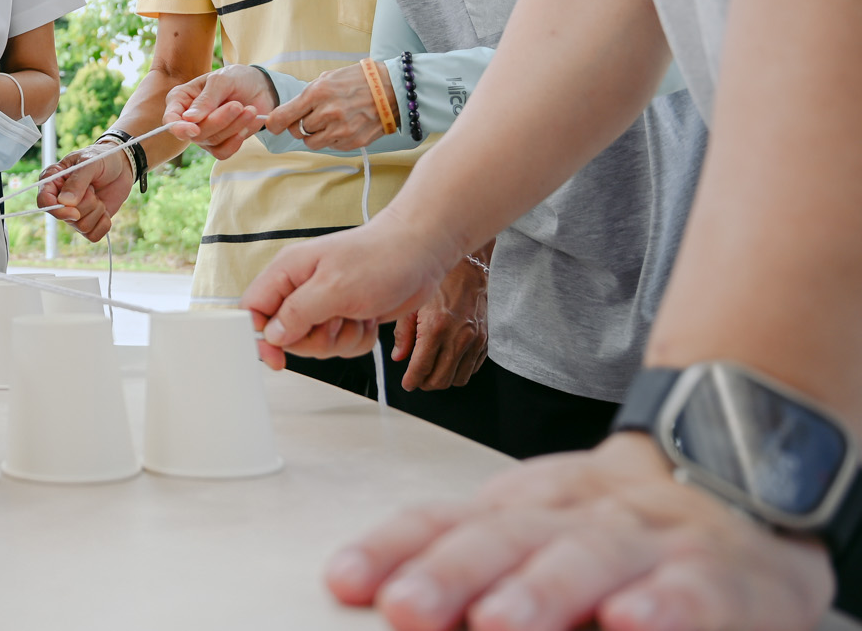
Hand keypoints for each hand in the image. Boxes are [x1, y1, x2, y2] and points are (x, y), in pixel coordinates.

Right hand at [36, 140, 135, 242]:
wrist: (122, 165)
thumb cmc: (102, 158)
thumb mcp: (90, 162)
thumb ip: (77, 181)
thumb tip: (65, 203)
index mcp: (53, 180)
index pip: (44, 202)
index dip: (57, 210)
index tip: (74, 211)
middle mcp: (60, 200)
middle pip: (67, 217)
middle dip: (86, 203)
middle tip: (92, 186)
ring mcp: (75, 212)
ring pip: (82, 226)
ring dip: (96, 211)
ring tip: (98, 194)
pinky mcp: (90, 221)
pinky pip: (94, 235)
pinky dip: (104, 223)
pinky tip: (105, 209)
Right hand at [162, 64, 279, 158]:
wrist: (258, 87)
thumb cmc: (235, 78)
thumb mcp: (221, 80)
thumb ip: (206, 99)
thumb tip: (189, 119)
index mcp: (180, 100)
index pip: (171, 119)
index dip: (179, 128)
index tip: (195, 129)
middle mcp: (188, 120)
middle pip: (195, 133)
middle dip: (219, 121)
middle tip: (238, 105)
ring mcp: (203, 134)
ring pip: (212, 141)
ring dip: (233, 127)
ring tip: (249, 110)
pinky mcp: (218, 144)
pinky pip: (222, 152)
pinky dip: (236, 141)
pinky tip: (245, 126)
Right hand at [241, 212, 457, 370]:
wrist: (420, 253)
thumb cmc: (380, 258)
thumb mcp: (334, 288)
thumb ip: (297, 312)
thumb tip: (271, 335)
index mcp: (286, 272)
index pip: (252, 309)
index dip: (259, 337)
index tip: (277, 358)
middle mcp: (300, 288)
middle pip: (285, 335)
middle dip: (315, 339)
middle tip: (336, 320)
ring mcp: (322, 304)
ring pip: (315, 344)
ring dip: (341, 338)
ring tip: (357, 313)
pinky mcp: (343, 316)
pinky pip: (340, 346)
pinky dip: (357, 339)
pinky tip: (367, 317)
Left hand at [268, 60, 393, 150]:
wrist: (392, 89)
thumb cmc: (357, 80)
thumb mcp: (327, 79)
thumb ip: (306, 97)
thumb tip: (286, 114)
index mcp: (317, 93)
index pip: (284, 116)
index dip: (274, 124)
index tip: (272, 126)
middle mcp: (327, 113)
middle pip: (298, 130)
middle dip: (300, 125)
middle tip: (311, 117)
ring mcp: (341, 130)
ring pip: (312, 142)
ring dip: (315, 134)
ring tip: (328, 122)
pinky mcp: (352, 142)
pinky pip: (331, 146)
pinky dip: (332, 139)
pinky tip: (343, 126)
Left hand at [325, 432, 835, 630]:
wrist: (743, 472)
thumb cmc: (620, 529)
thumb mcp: (536, 530)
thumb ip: (468, 558)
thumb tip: (385, 595)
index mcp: (522, 505)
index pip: (443, 520)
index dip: (391, 548)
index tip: (342, 580)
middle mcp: (576, 514)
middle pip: (504, 537)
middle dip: (450, 574)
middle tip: (404, 609)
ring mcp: (649, 540)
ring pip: (588, 557)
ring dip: (540, 590)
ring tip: (498, 623)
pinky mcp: (722, 574)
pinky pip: (691, 589)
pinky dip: (663, 607)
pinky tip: (630, 622)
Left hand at [390, 251, 487, 391]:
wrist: (468, 271)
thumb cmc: (439, 284)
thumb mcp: (413, 306)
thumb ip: (404, 334)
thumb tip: (398, 357)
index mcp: (436, 328)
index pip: (422, 367)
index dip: (412, 381)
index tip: (407, 384)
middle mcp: (457, 337)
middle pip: (440, 379)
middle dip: (425, 383)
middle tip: (417, 378)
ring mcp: (474, 341)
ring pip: (458, 379)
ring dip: (443, 379)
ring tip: (432, 370)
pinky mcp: (484, 341)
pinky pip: (472, 369)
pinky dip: (459, 371)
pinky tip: (448, 361)